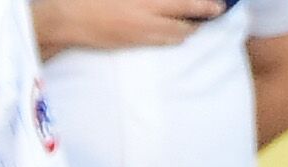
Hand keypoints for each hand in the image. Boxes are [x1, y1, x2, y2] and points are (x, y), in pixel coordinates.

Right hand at [34, 0, 224, 52]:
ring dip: (187, 28)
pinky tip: (176, 34)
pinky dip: (172, 37)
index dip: (201, 2)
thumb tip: (166, 2)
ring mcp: (139, 31)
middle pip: (184, 17)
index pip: (182, 1)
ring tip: (196, 23)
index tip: (215, 2)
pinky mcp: (132, 42)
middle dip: (202, 14)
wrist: (70, 18)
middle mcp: (146, 15)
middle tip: (216, 10)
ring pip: (174, 34)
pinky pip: (159, 42)